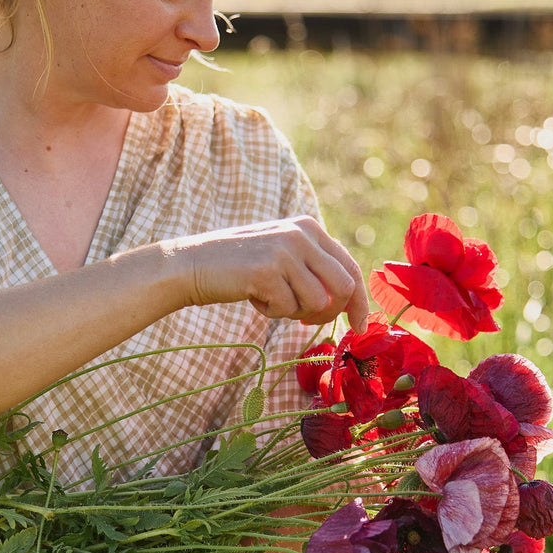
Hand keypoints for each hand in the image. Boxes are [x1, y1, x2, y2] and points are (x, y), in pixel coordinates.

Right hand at [165, 215, 367, 331]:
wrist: (191, 264)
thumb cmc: (238, 267)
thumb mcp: (282, 255)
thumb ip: (313, 266)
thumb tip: (349, 300)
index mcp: (309, 227)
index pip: (350, 267)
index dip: (359, 300)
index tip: (361, 325)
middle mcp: (301, 234)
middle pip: (344, 287)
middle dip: (330, 313)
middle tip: (304, 320)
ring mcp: (284, 251)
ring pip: (317, 302)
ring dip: (293, 312)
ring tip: (268, 299)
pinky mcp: (267, 272)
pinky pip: (287, 309)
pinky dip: (271, 312)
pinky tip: (252, 297)